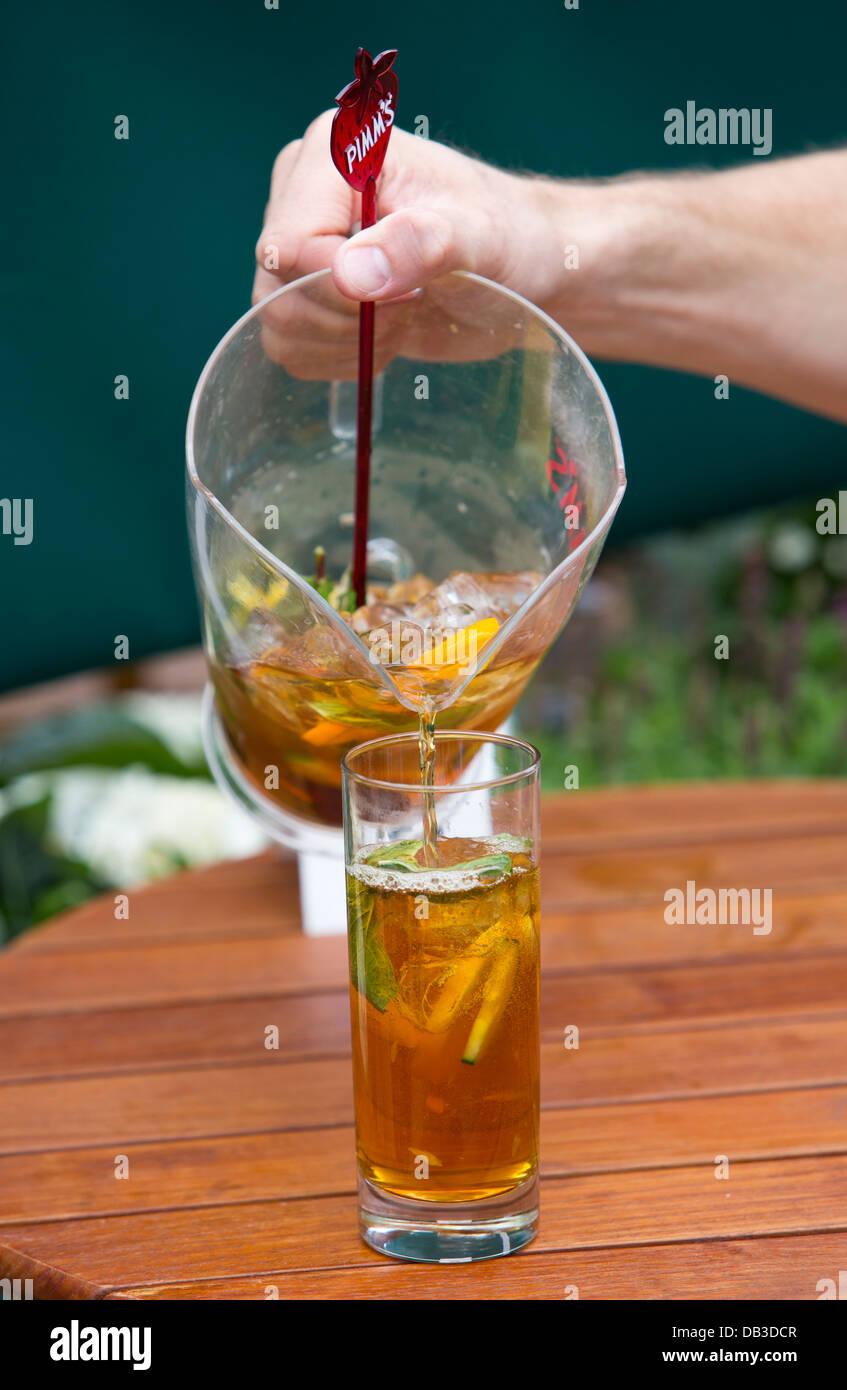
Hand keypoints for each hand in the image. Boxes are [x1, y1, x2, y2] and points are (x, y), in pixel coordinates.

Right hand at [252, 112, 562, 375]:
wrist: (521, 270)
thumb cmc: (508, 238)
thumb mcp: (476, 237)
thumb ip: (418, 245)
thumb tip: (348, 275)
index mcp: (334, 155)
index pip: (289, 244)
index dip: (339, 287)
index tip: (407, 289)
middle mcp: (302, 192)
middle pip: (276, 287)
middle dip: (349, 318)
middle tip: (412, 303)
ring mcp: (301, 245)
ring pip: (277, 323)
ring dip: (347, 342)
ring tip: (403, 316)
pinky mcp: (308, 291)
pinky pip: (290, 348)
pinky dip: (340, 358)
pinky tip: (386, 335)